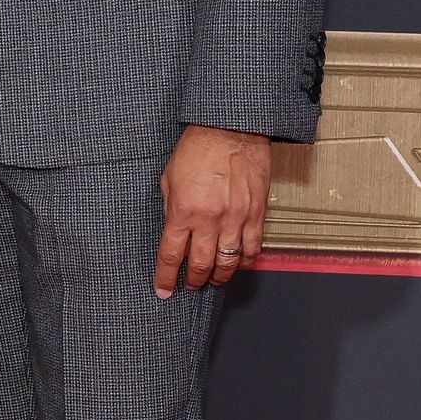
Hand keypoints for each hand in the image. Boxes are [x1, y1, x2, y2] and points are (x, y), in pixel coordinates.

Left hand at [155, 124, 273, 296]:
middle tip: (191, 286)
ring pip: (228, 262)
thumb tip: (174, 231)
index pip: (171, 255)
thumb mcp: (169, 177)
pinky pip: (252, 248)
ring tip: (214, 279)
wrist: (231, 129)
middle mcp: (209, 220)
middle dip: (194, 281)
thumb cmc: (197, 149)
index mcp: (182, 211)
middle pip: (200, 264)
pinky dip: (245, 261)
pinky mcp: (256, 214)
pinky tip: (239, 264)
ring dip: (220, 276)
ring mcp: (235, 219)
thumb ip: (171, 207)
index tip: (164, 290)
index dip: (166, 277)